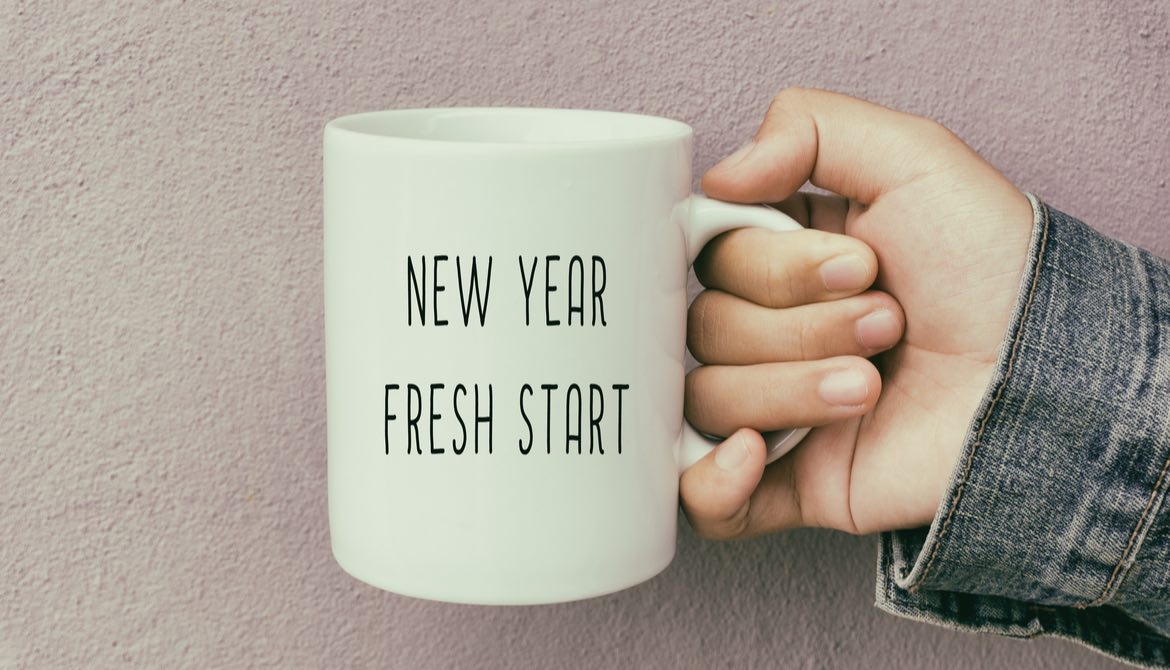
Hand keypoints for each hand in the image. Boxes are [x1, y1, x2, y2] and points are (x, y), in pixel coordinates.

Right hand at [681, 88, 1033, 536]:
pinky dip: (710, 481)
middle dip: (800, 327)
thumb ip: (809, 128)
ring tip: (871, 386)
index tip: (858, 266)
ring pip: (707, 399)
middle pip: (707, 327)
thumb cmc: (996, 273)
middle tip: (889, 326)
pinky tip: (754, 454)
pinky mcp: (790, 483)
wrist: (1047, 383)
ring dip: (789, 390)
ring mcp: (775, 409)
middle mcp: (772, 331)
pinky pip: (703, 499)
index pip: (713, 258)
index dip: (772, 266)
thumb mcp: (917, 161)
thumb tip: (717, 176)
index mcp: (787, 260)